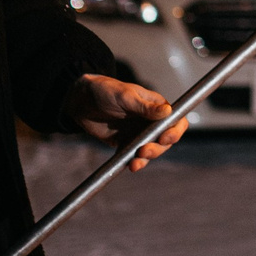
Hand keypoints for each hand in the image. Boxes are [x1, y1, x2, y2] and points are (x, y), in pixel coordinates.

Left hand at [64, 74, 187, 170]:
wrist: (79, 100)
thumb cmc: (104, 90)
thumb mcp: (125, 96)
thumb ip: (145, 107)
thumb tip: (168, 111)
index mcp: (156, 106)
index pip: (176, 121)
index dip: (175, 131)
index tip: (165, 138)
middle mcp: (150, 121)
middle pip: (165, 140)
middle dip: (157, 148)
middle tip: (144, 151)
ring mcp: (138, 133)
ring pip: (151, 150)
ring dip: (146, 158)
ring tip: (136, 162)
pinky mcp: (126, 142)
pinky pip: (134, 156)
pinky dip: (134, 162)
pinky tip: (130, 165)